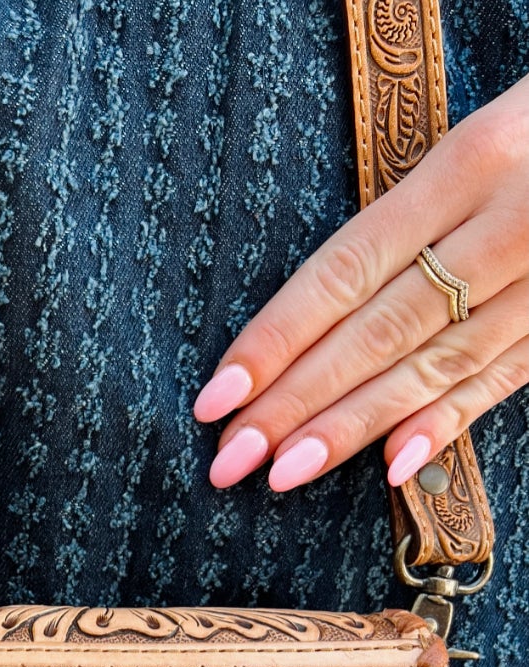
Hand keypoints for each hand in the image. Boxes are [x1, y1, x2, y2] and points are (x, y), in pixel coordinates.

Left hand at [193, 73, 528, 491]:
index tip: (216, 397)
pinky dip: (446, 424)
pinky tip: (392, 467)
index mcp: (469, 163)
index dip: (276, 338)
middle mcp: (507, 225)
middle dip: (296, 401)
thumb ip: (410, 218)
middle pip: (380, 328)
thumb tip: (311, 317)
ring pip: (435, 363)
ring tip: (287, 473)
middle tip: (232, 459)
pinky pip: (504, 378)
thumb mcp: (478, 143)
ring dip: (355, 426)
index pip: (346, 268)